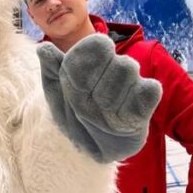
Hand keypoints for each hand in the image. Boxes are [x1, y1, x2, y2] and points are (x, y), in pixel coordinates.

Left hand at [37, 35, 161, 163]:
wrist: (92, 147)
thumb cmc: (73, 116)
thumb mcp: (56, 96)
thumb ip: (51, 71)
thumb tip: (43, 48)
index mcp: (91, 59)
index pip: (95, 45)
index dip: (83, 65)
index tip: (73, 85)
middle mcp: (114, 65)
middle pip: (112, 58)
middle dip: (94, 87)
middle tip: (86, 106)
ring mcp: (132, 82)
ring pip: (128, 70)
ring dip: (109, 99)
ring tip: (102, 116)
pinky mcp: (147, 100)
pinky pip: (149, 89)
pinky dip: (133, 104)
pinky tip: (121, 118)